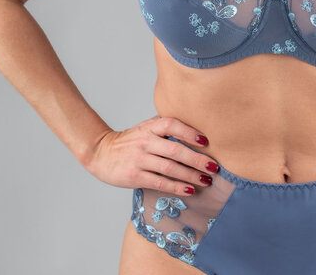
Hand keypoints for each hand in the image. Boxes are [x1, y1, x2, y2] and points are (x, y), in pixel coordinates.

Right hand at [83, 114, 219, 194]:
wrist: (101, 152)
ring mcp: (140, 159)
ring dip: (191, 175)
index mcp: (150, 127)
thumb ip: (165, 127)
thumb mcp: (145, 128)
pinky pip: (160, 182)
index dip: (189, 132)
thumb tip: (195, 129)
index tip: (206, 142)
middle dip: (197, 160)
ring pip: (170, 168)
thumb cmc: (130, 141)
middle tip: (214, 167)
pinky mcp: (135, 176)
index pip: (172, 125)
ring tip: (206, 180)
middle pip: (176, 150)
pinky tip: (189, 190)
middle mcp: (146, 141)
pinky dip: (176, 187)